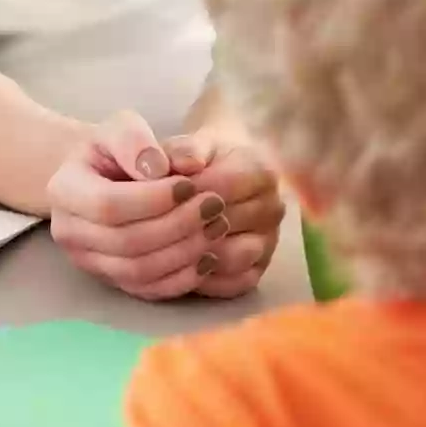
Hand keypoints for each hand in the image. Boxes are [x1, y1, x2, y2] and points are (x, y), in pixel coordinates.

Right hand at [48, 112, 230, 299]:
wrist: (105, 179)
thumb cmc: (115, 151)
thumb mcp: (120, 128)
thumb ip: (135, 140)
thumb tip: (160, 169)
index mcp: (64, 191)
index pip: (107, 205)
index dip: (153, 199)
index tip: (191, 184)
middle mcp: (69, 233)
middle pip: (125, 242)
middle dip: (177, 225)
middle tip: (214, 206)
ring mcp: (89, 262)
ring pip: (138, 270)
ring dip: (184, 252)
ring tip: (217, 226)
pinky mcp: (113, 282)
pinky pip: (149, 290)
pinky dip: (183, 278)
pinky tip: (210, 256)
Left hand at [163, 129, 285, 298]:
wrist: (224, 169)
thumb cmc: (203, 156)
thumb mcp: (193, 142)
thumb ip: (187, 149)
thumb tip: (183, 163)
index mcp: (262, 172)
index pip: (220, 188)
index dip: (182, 193)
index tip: (151, 194)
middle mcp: (274, 209)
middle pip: (225, 226)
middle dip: (184, 226)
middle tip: (150, 225)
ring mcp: (269, 241)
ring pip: (232, 258)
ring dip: (196, 254)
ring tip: (165, 246)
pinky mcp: (260, 267)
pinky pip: (234, 283)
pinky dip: (207, 279)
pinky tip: (180, 267)